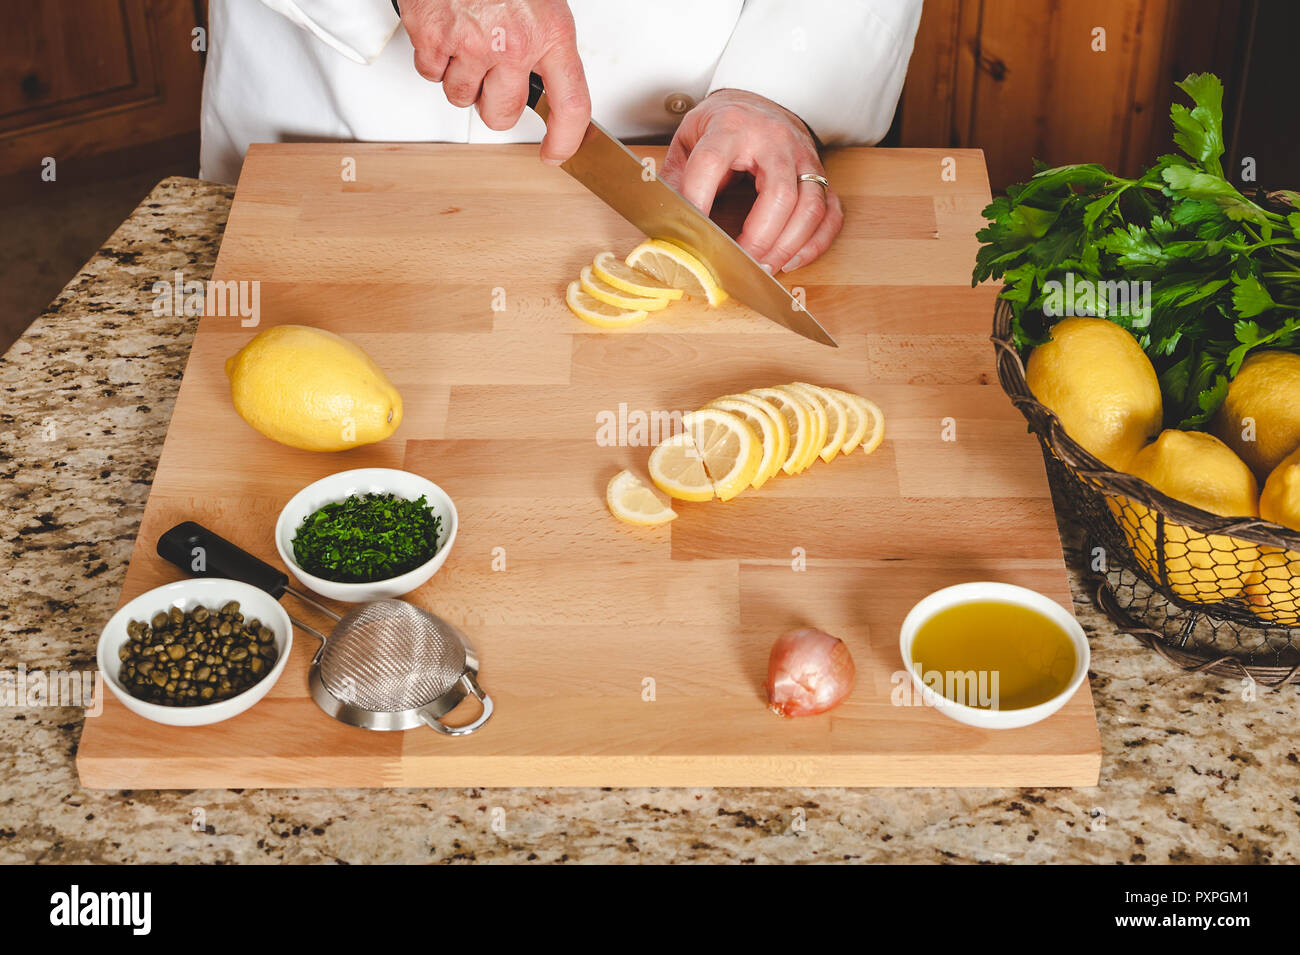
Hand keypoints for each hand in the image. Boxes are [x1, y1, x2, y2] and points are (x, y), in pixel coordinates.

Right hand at [400, 0, 590, 163]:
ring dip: (461, 80)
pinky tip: (445, 33)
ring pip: (461, 97)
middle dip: (495, 107)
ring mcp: (470, 43)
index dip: (565, 139)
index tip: (556, 153)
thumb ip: (546, 47)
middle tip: (492, 82)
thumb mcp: (543, 6)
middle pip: (503, 115)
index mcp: (551, 33)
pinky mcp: (432, 37)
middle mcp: (513, 43)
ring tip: (466, 44)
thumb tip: (545, 87)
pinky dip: (433, 59)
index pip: (571, 104)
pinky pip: (430, 73)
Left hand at [661, 89, 843, 272]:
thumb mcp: (690, 137)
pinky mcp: (820, 173)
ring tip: (764, 268)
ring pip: (810, 208)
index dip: (698, 199)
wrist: (760, 100)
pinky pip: (830, 213)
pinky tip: (792, 259)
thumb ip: (676, 175)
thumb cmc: (724, 124)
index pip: (713, 163)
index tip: (689, 233)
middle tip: (739, 263)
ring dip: (788, 246)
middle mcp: (775, 140)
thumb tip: (663, 219)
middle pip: (779, 195)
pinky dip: (815, 242)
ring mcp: (803, 157)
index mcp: (732, 126)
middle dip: (759, 238)